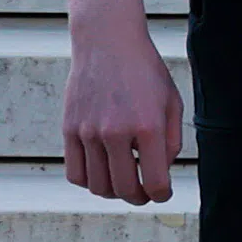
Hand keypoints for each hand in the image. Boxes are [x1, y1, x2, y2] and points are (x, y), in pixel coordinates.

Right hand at [62, 13, 181, 207]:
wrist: (107, 42)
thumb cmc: (145, 72)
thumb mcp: (172, 102)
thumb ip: (171, 142)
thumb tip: (160, 174)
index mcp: (147, 126)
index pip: (155, 182)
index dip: (162, 195)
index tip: (163, 193)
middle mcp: (115, 132)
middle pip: (124, 190)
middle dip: (139, 198)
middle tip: (145, 193)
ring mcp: (88, 132)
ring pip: (97, 186)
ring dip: (113, 192)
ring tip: (124, 182)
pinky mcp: (69, 130)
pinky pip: (76, 173)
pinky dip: (90, 181)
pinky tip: (102, 170)